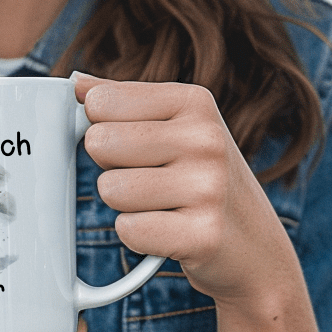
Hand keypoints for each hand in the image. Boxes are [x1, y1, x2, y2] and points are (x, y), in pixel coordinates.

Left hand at [73, 73, 300, 310]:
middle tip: (148, 180)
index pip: (100, 102)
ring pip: (110, 189)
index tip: (134, 147)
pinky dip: (137, 236)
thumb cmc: (201, 181)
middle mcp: (206, 139)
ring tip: (161, 207)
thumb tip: (76, 84)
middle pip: (99, 143)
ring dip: (125, 206)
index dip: (102, 129)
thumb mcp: (176, 129)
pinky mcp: (202, 235)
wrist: (255, 247)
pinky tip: (167, 232)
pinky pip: (128, 230)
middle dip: (111, 168)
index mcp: (194, 102)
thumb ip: (125, 104)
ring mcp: (208, 187)